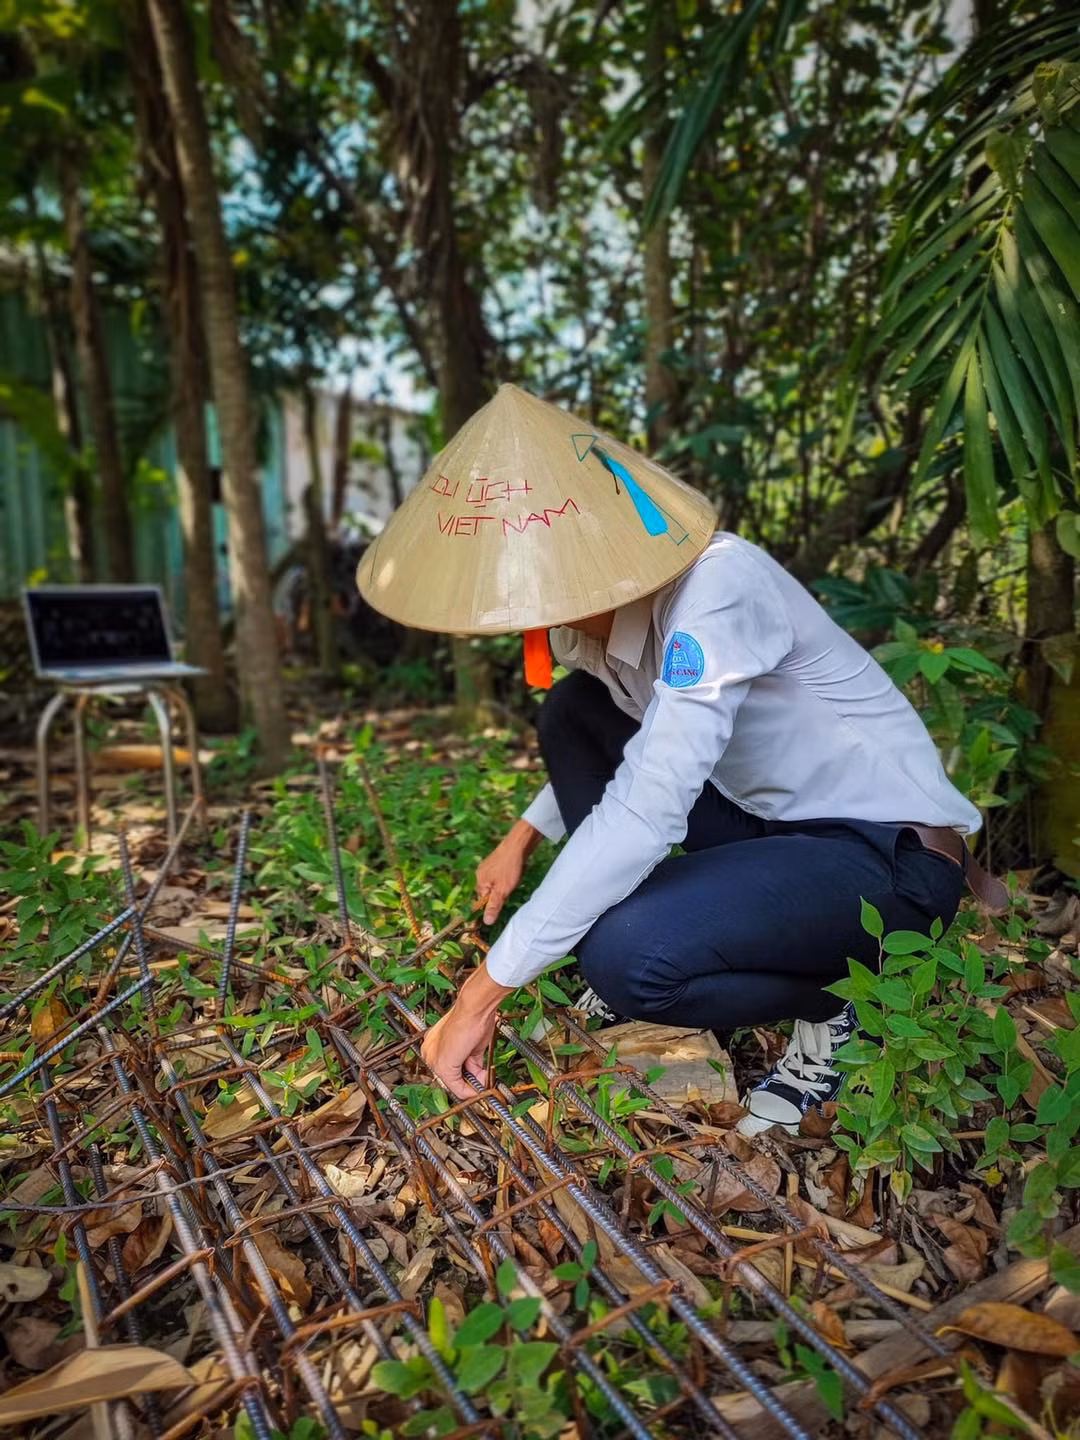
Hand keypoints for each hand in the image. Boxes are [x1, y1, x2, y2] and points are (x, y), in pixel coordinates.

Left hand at [421, 965, 511, 1099]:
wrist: (475, 1007)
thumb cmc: (474, 1017)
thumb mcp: (473, 1045)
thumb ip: (471, 1062)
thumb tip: (479, 1076)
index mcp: (434, 1043)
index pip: (448, 1066)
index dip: (465, 1075)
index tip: (477, 1078)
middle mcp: (430, 1051)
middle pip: (449, 1077)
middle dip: (469, 1082)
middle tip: (483, 1082)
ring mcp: (434, 1059)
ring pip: (453, 1083)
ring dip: (472, 1086)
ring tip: (484, 1082)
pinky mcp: (443, 1065)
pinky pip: (457, 1086)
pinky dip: (470, 1090)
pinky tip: (481, 1084)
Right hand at [476, 819, 542, 923]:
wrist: (518, 844)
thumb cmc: (509, 868)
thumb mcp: (502, 891)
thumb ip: (494, 906)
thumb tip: (486, 922)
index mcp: (479, 882)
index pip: (481, 902)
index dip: (491, 906)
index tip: (501, 904)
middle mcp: (480, 874)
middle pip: (489, 893)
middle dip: (500, 895)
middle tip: (510, 888)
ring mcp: (488, 867)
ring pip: (496, 885)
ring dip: (505, 886)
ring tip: (514, 879)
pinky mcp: (496, 862)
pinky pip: (500, 876)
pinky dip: (507, 878)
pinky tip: (515, 873)